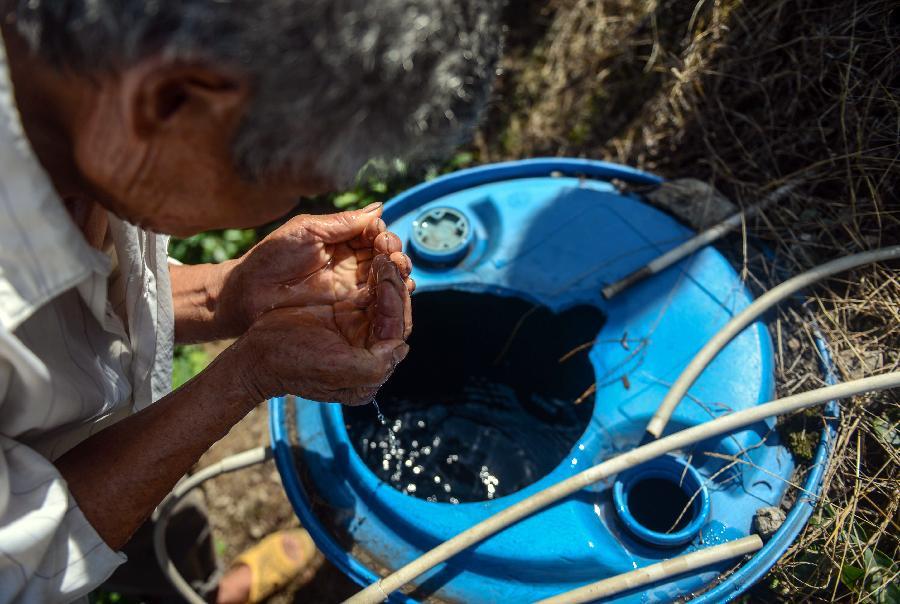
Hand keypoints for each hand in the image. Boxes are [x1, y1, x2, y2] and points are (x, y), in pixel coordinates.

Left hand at [217, 203, 414, 334]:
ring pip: (385, 276)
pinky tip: (397, 292)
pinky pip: (377, 300)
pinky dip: (391, 295)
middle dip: (394, 252)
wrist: (249, 294)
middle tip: (392, 255)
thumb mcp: (307, 231)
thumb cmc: (271, 258)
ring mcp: (351, 284)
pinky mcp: (350, 308)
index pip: (373, 232)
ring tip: (399, 272)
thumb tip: (379, 207)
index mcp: (341, 238)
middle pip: (385, 254)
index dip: (382, 233)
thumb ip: (343, 222)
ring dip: (398, 273)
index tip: (381, 236)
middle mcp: (350, 260)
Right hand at [230, 255, 410, 404]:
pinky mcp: (342, 308)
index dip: (396, 298)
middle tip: (389, 252)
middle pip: (393, 307)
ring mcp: (357, 324)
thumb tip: (401, 347)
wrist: (255, 354)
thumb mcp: (334, 369)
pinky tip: (370, 248)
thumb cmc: (291, 363)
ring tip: (383, 244)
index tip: (386, 274)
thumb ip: (373, 366)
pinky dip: (370, 265)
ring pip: (383, 291)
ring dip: (385, 268)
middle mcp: (370, 344)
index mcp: (373, 364)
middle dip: (394, 278)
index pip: (396, 326)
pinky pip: (365, 283)